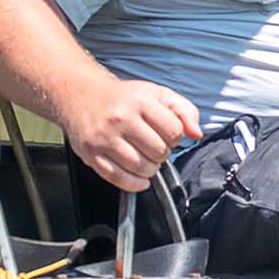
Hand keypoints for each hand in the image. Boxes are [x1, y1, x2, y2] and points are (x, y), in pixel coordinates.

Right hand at [62, 78, 202, 191]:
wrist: (82, 95)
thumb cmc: (123, 97)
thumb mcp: (157, 94)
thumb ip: (184, 111)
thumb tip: (197, 134)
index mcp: (140, 102)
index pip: (174, 131)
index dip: (175, 137)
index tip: (167, 135)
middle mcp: (121, 119)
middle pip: (158, 151)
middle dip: (162, 153)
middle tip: (154, 147)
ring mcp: (105, 138)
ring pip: (140, 167)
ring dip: (150, 169)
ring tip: (145, 158)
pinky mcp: (92, 154)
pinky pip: (118, 178)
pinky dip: (133, 184)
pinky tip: (138, 178)